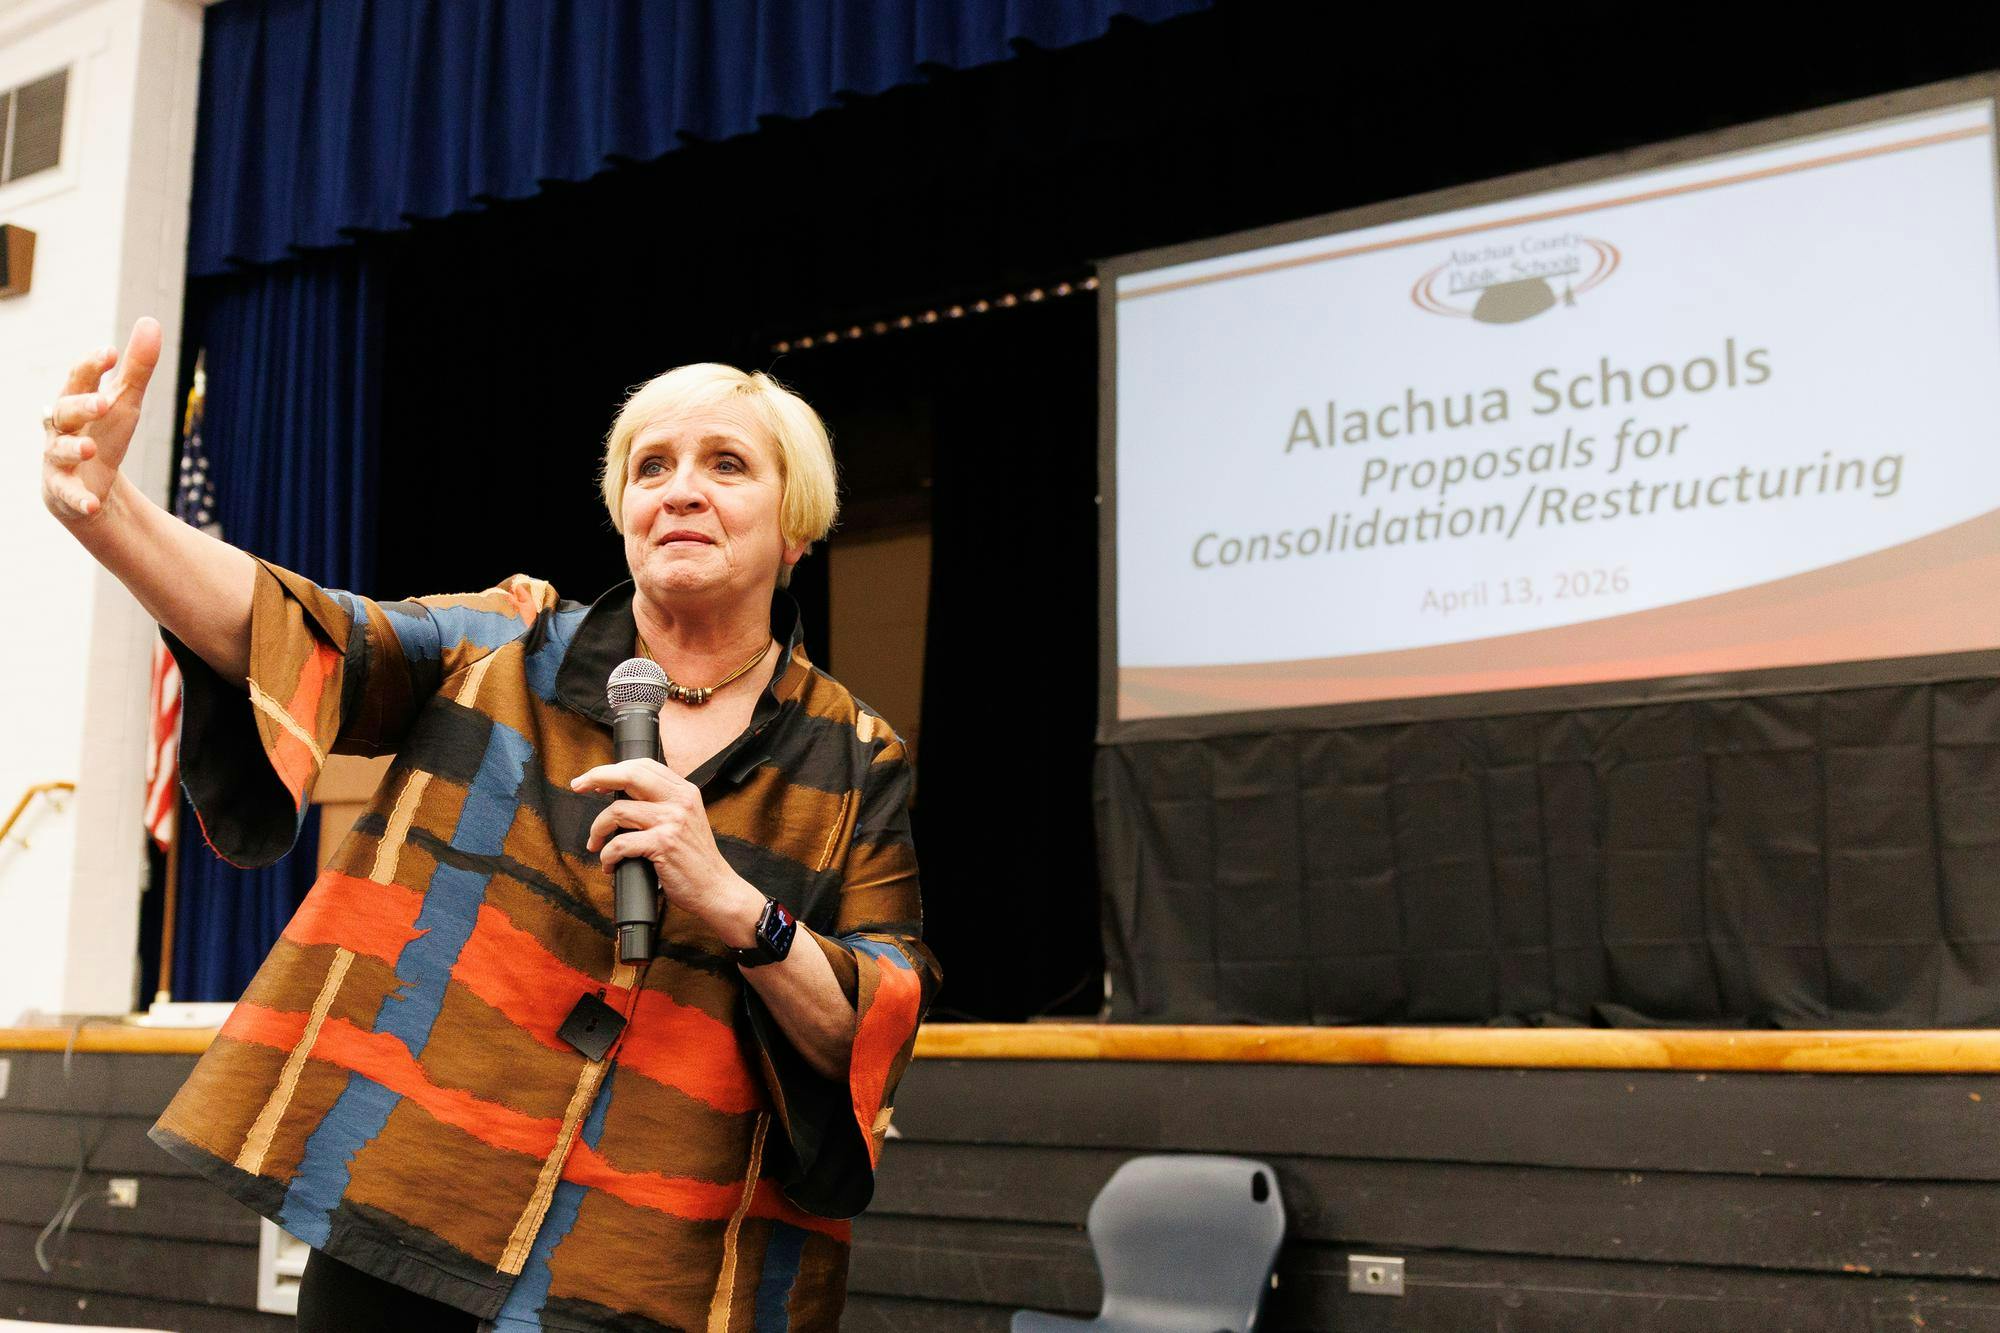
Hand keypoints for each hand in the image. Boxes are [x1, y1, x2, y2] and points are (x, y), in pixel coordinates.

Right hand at [41, 317, 162, 523]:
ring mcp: (58, 458)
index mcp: (75, 400)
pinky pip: (67, 494)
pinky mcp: (62, 490)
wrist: (88, 483)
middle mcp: (60, 427)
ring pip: (59, 450)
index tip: (110, 352)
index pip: (79, 378)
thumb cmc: (104, 432)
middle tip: (104, 403)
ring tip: (91, 448)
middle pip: (65, 411)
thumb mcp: (124, 402)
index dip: (91, 366)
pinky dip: (79, 499)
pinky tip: (93, 504)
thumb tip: (150, 321)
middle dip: (82, 406)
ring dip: (74, 449)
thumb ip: (137, 367)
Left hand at [573, 759, 759, 942]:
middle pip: (629, 775)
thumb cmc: (695, 860)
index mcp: (685, 791)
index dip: (614, 769)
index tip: (595, 781)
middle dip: (596, 777)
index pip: (643, 765)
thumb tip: (622, 797)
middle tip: (578, 787)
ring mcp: (672, 821)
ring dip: (597, 830)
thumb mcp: (685, 821)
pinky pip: (620, 844)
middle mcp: (680, 801)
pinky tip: (610, 864)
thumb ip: (662, 805)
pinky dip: (607, 855)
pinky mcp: (663, 845)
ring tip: (596, 844)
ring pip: (617, 811)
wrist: (716, 889)